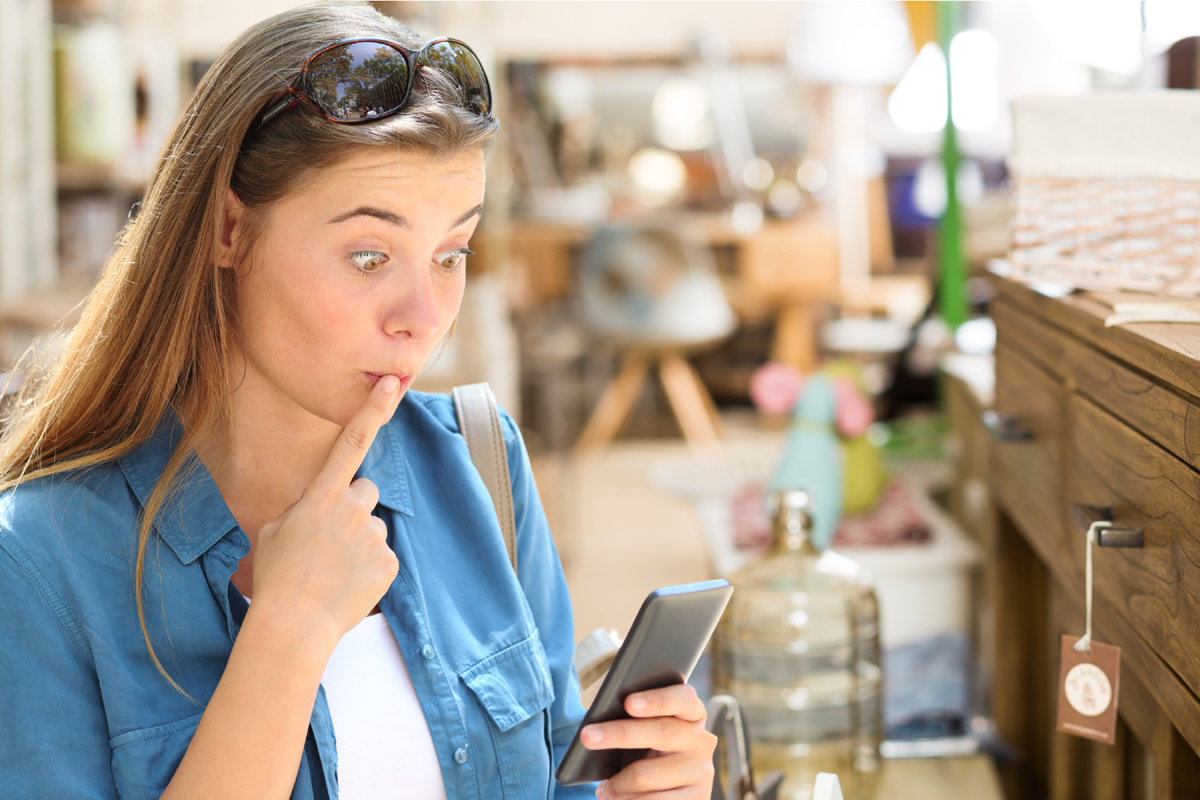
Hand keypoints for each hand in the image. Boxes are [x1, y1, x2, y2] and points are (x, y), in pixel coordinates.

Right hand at [248, 375, 402, 641]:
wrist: (293, 624)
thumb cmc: (276, 576)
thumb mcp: (275, 531)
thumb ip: (304, 509)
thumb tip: (321, 509)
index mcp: (321, 496)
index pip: (351, 441)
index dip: (374, 409)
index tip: (393, 383)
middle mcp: (353, 508)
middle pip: (365, 492)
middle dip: (353, 509)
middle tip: (330, 542)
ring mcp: (373, 535)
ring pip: (373, 528)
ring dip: (359, 542)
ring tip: (333, 570)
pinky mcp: (389, 562)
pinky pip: (383, 556)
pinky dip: (369, 569)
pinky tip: (347, 585)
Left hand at [580, 684, 716, 799]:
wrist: (669, 791)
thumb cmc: (648, 751)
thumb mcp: (646, 731)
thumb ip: (635, 719)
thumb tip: (601, 726)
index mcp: (692, 713)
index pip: (682, 698)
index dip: (657, 699)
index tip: (628, 702)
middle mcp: (701, 740)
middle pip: (660, 732)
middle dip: (620, 733)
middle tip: (587, 737)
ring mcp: (701, 771)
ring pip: (647, 774)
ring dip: (618, 783)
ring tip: (603, 788)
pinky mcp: (697, 798)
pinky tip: (615, 799)